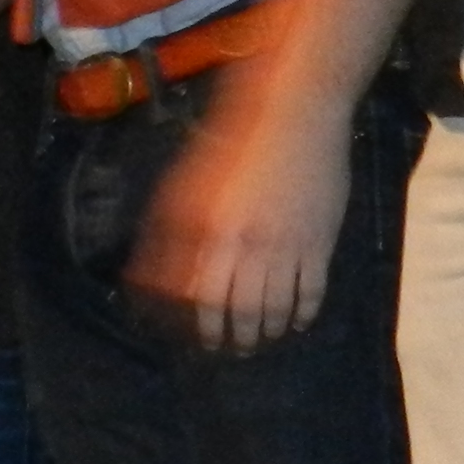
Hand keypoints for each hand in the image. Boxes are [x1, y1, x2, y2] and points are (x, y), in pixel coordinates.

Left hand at [126, 101, 350, 357]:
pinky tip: (293, 324)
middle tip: (222, 350)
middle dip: (225, 339)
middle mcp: (246, 245)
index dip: (189, 325)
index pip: (194, 297)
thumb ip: (165, 232)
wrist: (297, 113)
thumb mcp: (185, 183)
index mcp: (208, 230)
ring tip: (254, 344)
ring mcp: (287, 247)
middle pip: (233, 312)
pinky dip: (301, 316)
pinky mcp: (320, 243)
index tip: (186, 339)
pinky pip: (311, 294)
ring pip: (272, 309)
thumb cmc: (234, 140)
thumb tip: (143, 277)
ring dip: (261, 334)